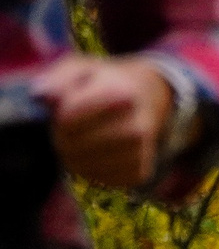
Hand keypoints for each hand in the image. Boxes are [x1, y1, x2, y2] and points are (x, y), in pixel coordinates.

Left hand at [31, 54, 176, 189]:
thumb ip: (58, 78)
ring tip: (78, 142)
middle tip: (65, 130)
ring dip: (73, 157)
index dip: (57, 117)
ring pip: (85, 166)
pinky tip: (94, 156)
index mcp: (122, 95)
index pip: (69, 119)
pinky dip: (89, 170)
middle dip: (61, 139)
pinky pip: (100, 179)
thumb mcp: (81, 68)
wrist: (147, 98)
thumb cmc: (105, 82)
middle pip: (75, 145)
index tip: (62, 111)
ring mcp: (141, 152)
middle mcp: (137, 126)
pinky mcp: (140, 172)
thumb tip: (40, 96)